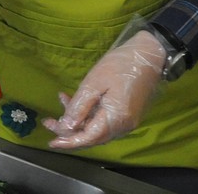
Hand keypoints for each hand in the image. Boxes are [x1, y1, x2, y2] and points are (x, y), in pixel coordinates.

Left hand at [44, 29, 165, 148]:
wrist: (149, 55)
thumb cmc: (120, 65)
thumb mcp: (94, 83)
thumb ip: (80, 107)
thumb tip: (66, 127)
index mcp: (116, 118)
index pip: (89, 138)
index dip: (69, 142)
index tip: (51, 143)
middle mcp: (123, 125)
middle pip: (92, 136)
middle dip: (68, 131)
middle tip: (48, 122)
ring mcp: (127, 121)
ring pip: (96, 129)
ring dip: (77, 120)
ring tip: (61, 101)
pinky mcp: (126, 114)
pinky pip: (103, 121)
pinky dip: (87, 114)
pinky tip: (74, 100)